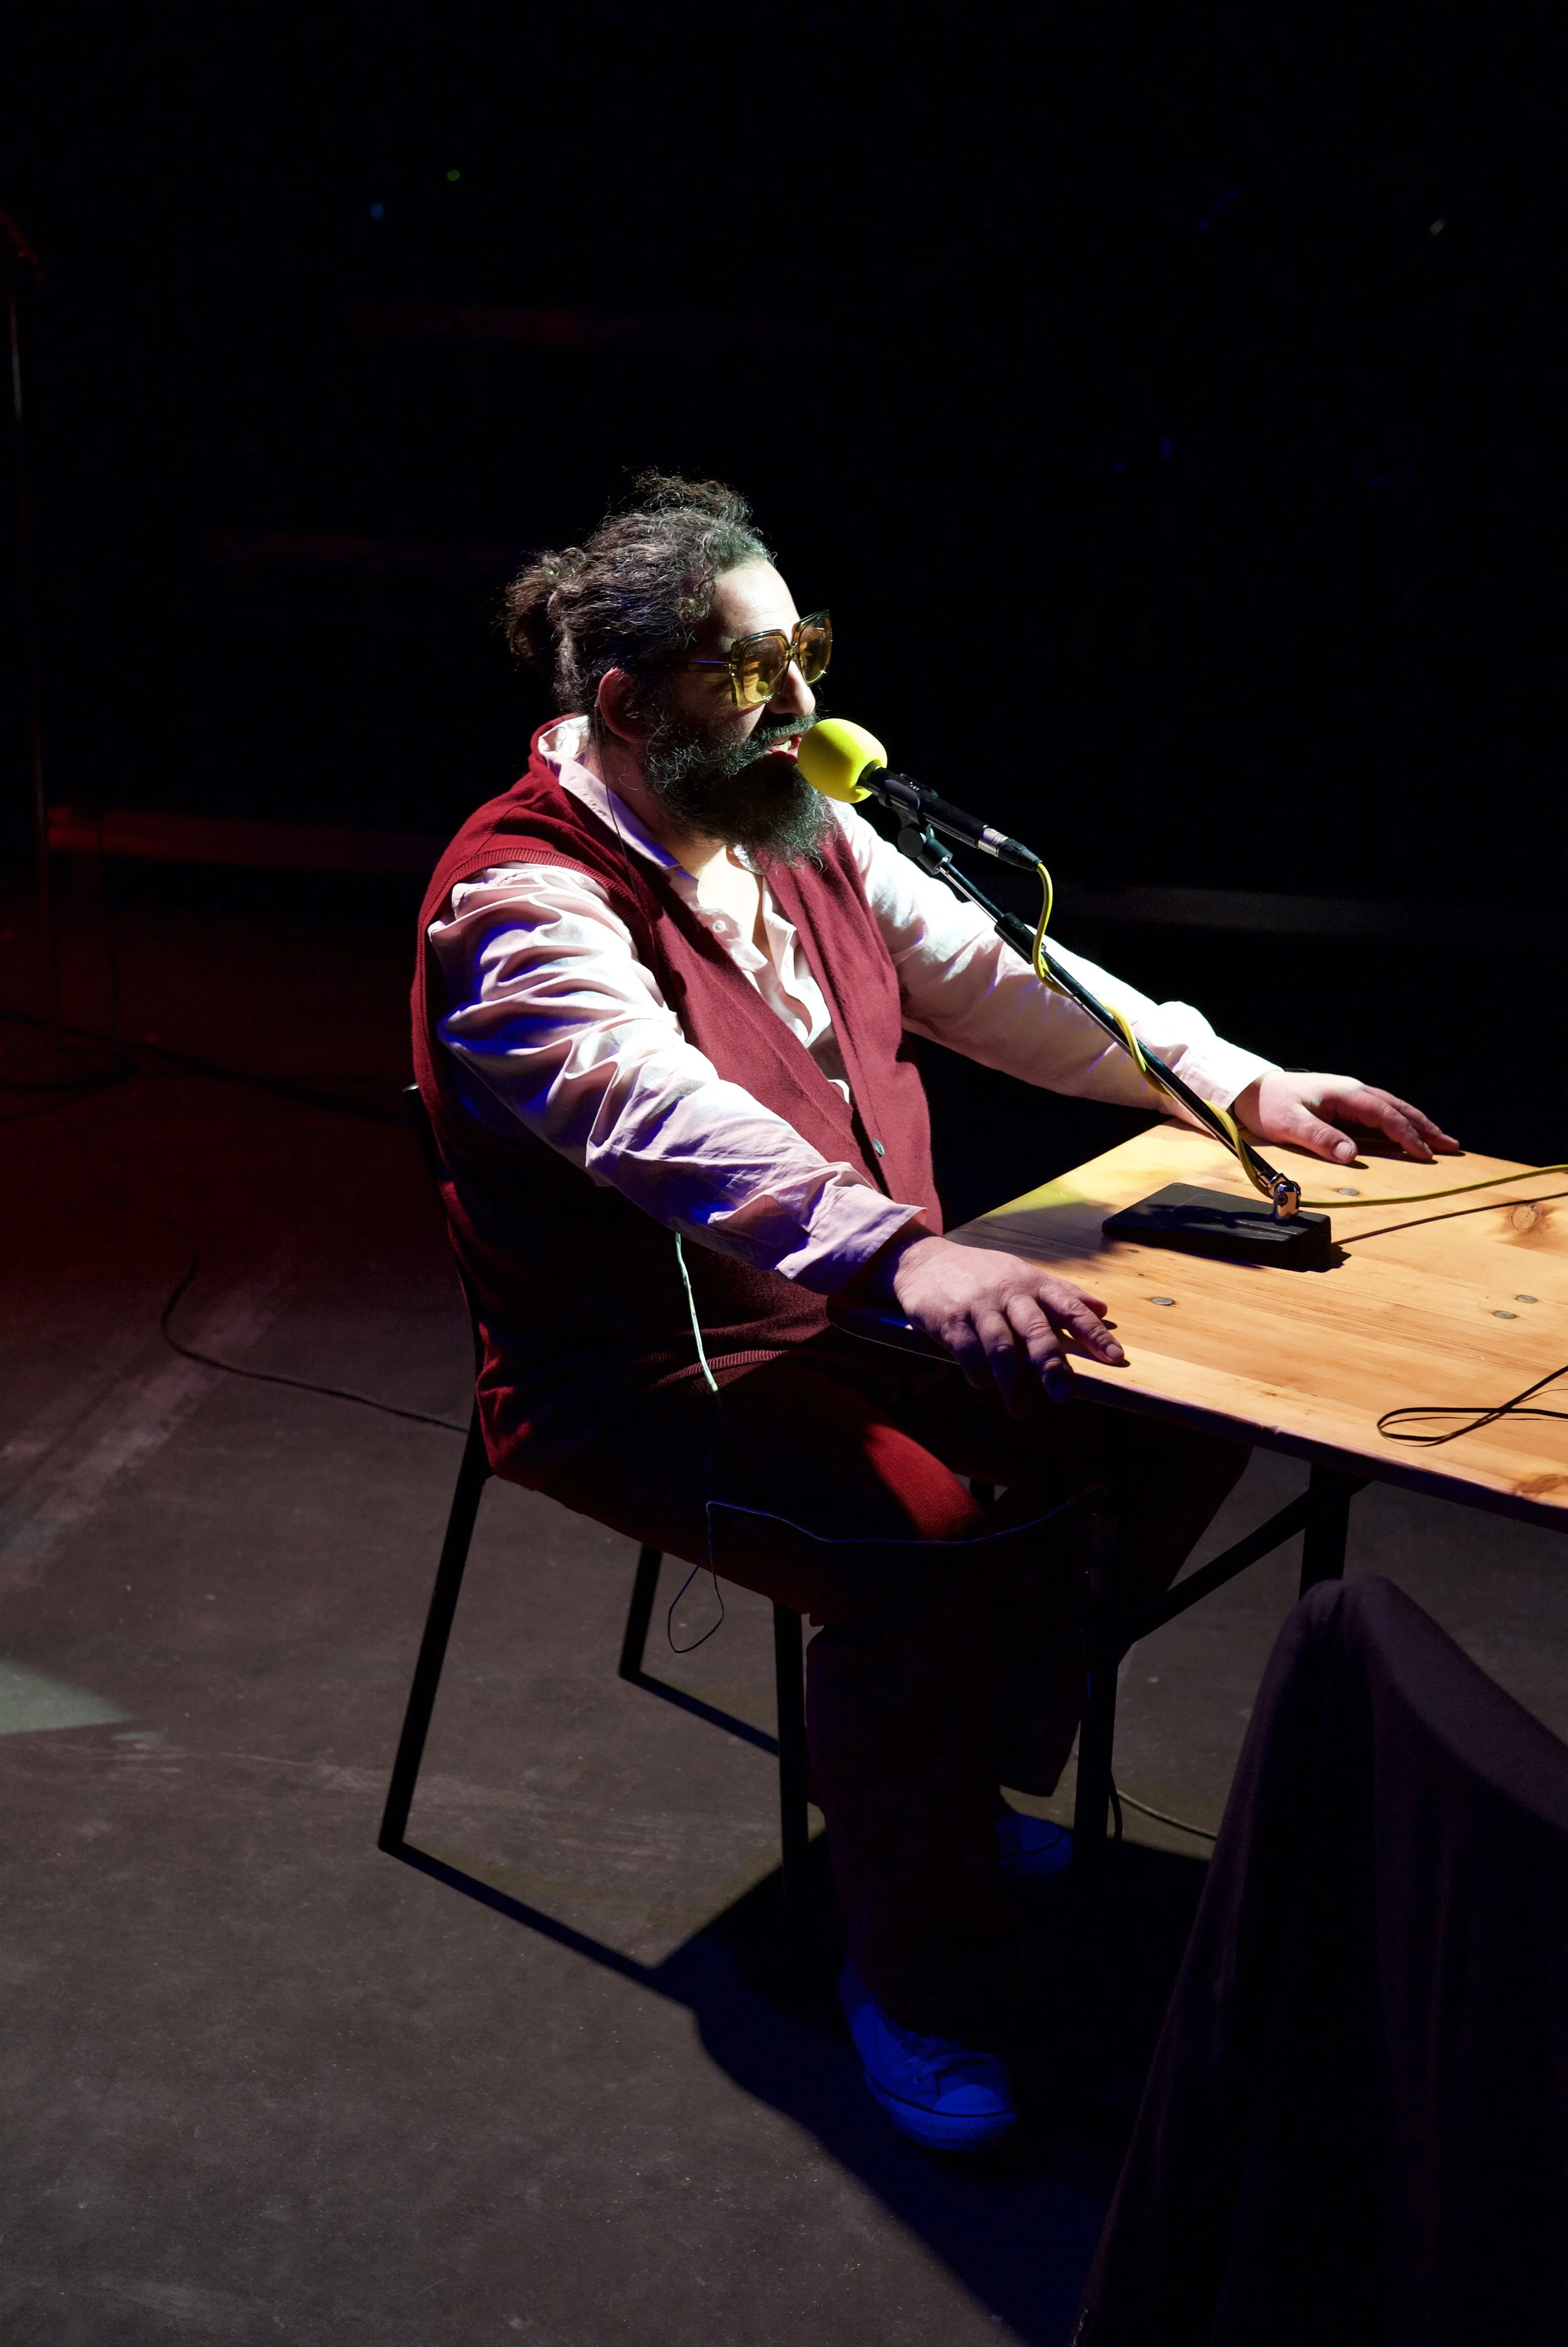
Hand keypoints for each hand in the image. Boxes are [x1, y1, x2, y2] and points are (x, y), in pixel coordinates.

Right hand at [870, 1229, 1124, 1414]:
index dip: (1093, 1332)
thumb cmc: (982, 1273)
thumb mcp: (1023, 1274)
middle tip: (1063, 1397)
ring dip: (1012, 1383)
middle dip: (1051, 1365)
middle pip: (1036, 1330)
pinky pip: (967, 1352)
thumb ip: (1062, 1293)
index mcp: (1032, 1283)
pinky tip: (982, 1385)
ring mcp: (979, 1306)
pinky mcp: (950, 1320)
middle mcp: (1009, 1292)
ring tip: (1020, 1410)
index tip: (1114, 1357)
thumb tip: (1104, 1308)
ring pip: (1001, 1348)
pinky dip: (978, 1373)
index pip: (1069, 1307)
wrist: (923, 1261)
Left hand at [1232, 1071, 1459, 1165]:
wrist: (1250, 1090)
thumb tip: (1352, 1155)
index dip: (1407, 1135)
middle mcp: (1353, 1091)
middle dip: (1425, 1127)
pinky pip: (1379, 1113)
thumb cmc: (1269, 1106)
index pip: (1385, 1116)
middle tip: (1451, 1145)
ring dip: (1417, 1124)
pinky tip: (1407, 1133)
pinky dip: (1399, 1123)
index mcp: (1346, 1094)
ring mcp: (1350, 1096)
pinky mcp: (1344, 1103)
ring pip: (1392, 1109)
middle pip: (1397, 1109)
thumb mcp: (1290, 1124)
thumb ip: (1321, 1138)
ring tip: (1440, 1140)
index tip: (1425, 1154)